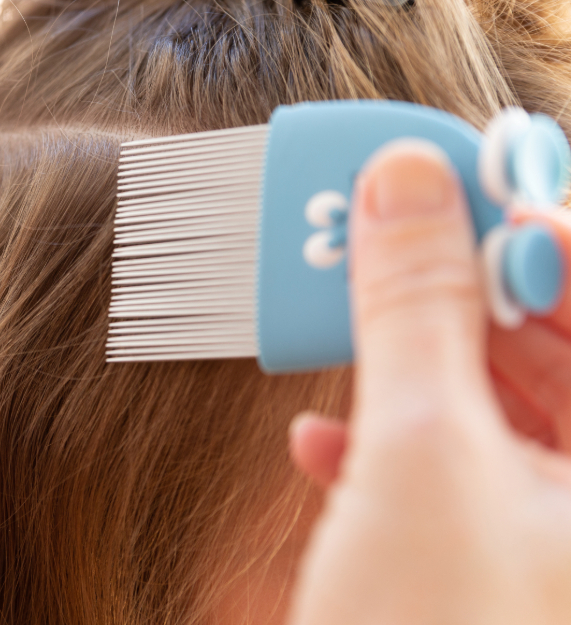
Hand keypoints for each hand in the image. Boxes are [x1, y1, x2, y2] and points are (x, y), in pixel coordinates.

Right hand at [288, 140, 570, 622]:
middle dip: (453, 287)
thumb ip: (415, 305)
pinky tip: (322, 445)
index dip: (539, 220)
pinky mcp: (489, 570)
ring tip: (329, 323)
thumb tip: (404, 181)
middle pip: (551, 345)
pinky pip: (454, 476)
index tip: (455, 172)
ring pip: (492, 407)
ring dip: (403, 365)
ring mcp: (549, 538)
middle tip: (372, 233)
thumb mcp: (418, 457)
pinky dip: (384, 450)